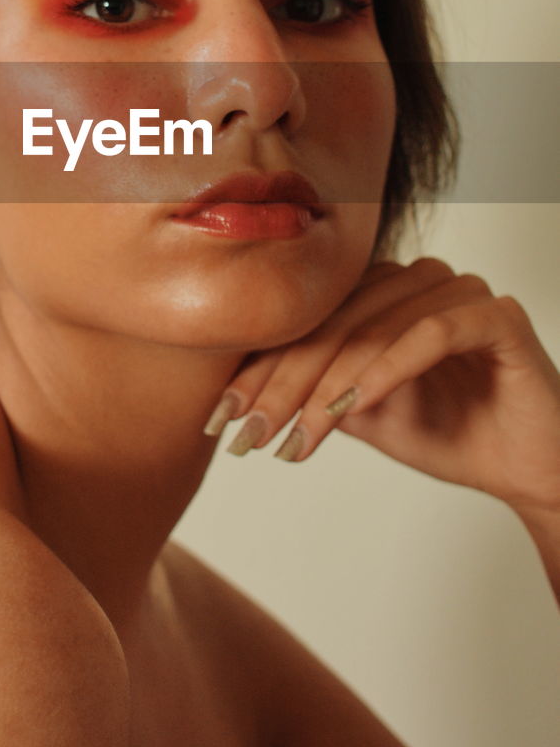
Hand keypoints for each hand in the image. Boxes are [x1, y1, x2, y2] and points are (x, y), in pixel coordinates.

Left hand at [209, 258, 559, 514]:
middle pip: (332, 324)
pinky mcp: (496, 315)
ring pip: (374, 329)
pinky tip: (352, 408)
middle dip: (282, 384)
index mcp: (379, 291)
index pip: (307, 322)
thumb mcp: (359, 414)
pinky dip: (387, 370)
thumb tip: (234, 399)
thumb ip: (309, 392)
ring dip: (328, 385)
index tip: (219, 418)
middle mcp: (415, 278)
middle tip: (248, 435)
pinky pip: (430, 334)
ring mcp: (458, 290)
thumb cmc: (448, 432)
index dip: (259, 369)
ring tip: (295, 436)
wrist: (526, 468)